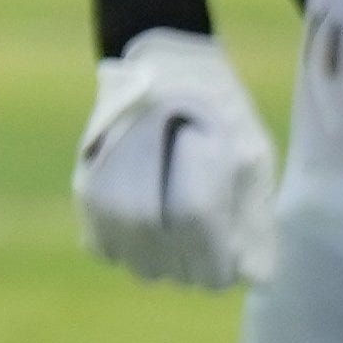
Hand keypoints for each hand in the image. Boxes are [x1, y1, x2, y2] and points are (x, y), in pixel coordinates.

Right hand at [74, 28, 279, 291]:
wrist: (163, 63)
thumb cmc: (218, 110)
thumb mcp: (253, 158)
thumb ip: (255, 223)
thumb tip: (256, 279)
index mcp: (193, 204)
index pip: (209, 271)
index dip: (223, 270)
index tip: (231, 259)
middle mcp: (142, 211)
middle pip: (174, 272)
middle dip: (196, 265)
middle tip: (209, 238)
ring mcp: (108, 205)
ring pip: (139, 265)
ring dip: (162, 259)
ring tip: (178, 228)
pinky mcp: (85, 195)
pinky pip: (104, 248)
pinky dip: (126, 247)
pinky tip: (146, 225)